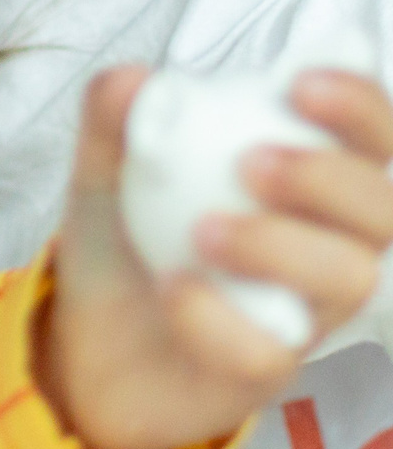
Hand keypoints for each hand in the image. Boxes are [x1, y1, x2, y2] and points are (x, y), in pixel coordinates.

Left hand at [40, 67, 392, 448]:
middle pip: (383, 210)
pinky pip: (269, 352)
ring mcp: (301, 310)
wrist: (86, 332)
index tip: (302, 86)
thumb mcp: (108, 165)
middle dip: (328, 177)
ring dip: (281, 244)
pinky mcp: (263, 369)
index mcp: (304, 183)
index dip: (360, 110)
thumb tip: (133, 79)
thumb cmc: (130, 237)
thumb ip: (116, 117)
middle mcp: (325, 244)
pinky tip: (174, 290)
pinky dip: (218, 317)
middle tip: (249, 162)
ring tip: (203, 231)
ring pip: (350, 279)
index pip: (371, 141)